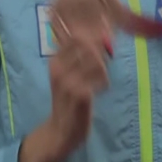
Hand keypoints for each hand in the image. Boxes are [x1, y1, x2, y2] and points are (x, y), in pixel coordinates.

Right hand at [45, 0, 161, 151]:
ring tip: (100, 77)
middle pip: (86, 42)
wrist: (60, 131)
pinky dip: (103, 81)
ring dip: (103, 66)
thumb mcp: (67, 75)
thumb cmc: (68, 100)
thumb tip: (98, 36)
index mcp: (55, 61)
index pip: (74, 34)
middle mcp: (59, 68)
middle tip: (105, 54)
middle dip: (100, 46)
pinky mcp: (81, 95)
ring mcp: (69, 82)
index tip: (102, 32)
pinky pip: (100, 78)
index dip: (91, 30)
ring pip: (95, 59)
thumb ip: (78, 56)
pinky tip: (100, 89)